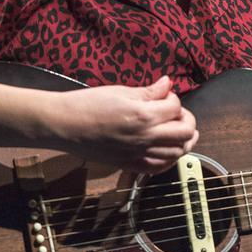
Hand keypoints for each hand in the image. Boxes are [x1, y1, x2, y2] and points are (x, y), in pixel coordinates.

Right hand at [48, 76, 198, 173]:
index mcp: (143, 116)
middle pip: (185, 133)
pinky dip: (169, 159)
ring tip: (178, 130)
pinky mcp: (129, 165)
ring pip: (177, 153)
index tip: (165, 95)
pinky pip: (158, 168)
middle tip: (178, 114)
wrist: (63, 125)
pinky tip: (167, 149)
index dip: (174, 98)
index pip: (176, 107)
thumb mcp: (120, 91)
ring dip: (183, 141)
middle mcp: (144, 138)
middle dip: (187, 121)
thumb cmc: (87, 104)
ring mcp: (138, 154)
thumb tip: (168, 83)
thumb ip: (148, 91)